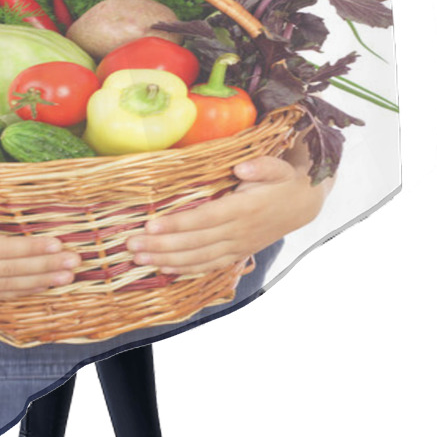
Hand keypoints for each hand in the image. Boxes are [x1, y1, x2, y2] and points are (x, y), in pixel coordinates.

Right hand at [0, 202, 80, 299]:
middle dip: (45, 265)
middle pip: (11, 270)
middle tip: (75, 262)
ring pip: (8, 286)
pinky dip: (22, 292)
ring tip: (68, 276)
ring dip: (40, 281)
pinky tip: (42, 287)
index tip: (56, 243)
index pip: (0, 249)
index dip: (30, 247)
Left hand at [126, 139, 331, 275]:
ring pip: (198, 258)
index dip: (178, 224)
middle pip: (195, 242)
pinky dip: (185, 269)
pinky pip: (208, 266)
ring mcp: (237, 246)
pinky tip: (163, 269)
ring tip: (139, 258)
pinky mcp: (237, 254)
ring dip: (167, 259)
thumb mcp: (278, 167)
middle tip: (132, 244)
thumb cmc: (283, 181)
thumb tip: (241, 167)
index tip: (151, 224)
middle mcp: (239, 232)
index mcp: (245, 208)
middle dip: (161, 245)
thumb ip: (261, 166)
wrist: (303, 204)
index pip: (205, 219)